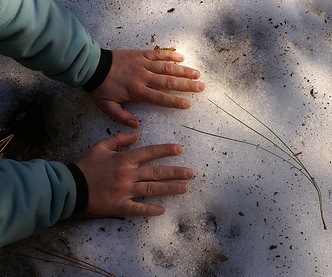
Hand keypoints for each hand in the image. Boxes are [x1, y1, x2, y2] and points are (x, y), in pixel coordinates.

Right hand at [75, 132, 193, 215]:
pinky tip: (163, 210)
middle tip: (191, 173)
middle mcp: (127, 175)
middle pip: (156, 172)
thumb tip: (136, 133)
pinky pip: (138, 209)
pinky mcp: (119, 206)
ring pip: (152, 189)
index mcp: (124, 159)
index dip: (166, 150)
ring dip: (170, 189)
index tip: (180, 149)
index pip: (149, 152)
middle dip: (175, 172)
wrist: (71, 186)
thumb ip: (119, 139)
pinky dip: (150, 210)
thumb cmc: (86, 166)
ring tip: (185, 188)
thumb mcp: (100, 147)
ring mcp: (125, 191)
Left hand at [89, 49, 205, 127]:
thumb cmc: (99, 88)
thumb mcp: (106, 107)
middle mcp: (143, 77)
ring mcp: (142, 64)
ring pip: (166, 67)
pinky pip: (158, 54)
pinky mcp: (140, 54)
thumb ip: (122, 117)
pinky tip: (182, 57)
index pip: (160, 98)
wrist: (90, 65)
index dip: (175, 101)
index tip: (188, 104)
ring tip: (197, 74)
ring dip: (183, 70)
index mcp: (137, 91)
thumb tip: (136, 126)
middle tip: (201, 87)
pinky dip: (170, 55)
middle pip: (168, 82)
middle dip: (186, 85)